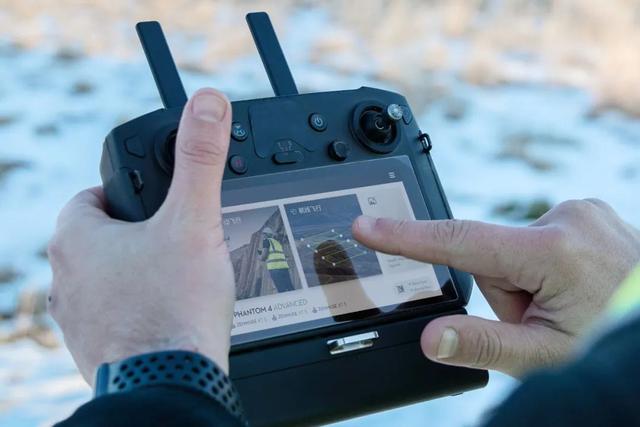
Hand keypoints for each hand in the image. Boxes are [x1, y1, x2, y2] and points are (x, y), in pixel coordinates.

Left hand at [48, 88, 234, 385]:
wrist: (170, 382)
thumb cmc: (173, 306)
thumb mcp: (193, 220)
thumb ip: (200, 158)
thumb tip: (207, 103)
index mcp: (78, 236)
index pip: (95, 195)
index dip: (132, 193)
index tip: (160, 203)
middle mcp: (65, 275)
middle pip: (104, 236)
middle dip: (140, 234)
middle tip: (179, 241)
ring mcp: (75, 315)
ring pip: (108, 277)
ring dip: (137, 272)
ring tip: (179, 279)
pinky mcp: (92, 346)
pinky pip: (114, 313)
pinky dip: (138, 308)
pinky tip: (169, 313)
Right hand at [353, 199, 639, 376]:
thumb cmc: (616, 342)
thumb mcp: (548, 355)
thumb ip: (484, 344)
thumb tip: (431, 338)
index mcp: (554, 251)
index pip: (458, 242)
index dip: (406, 237)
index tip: (366, 226)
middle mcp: (567, 217)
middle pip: (491, 255)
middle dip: (503, 290)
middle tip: (541, 318)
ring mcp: (581, 211)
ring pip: (515, 248)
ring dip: (526, 280)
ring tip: (564, 304)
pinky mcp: (586, 213)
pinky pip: (539, 238)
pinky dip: (544, 265)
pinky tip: (574, 286)